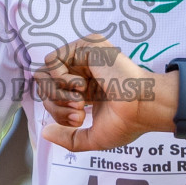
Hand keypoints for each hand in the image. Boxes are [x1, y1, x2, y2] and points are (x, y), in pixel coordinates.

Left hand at [33, 35, 173, 151]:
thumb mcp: (92, 137)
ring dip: (58, 94)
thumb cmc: (126, 123)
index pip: (53, 97)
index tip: (80, 121)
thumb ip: (68, 138)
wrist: (141, 108)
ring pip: (45, 73)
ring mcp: (83, 58)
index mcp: (85, 89)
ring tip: (80, 102)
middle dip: (56, 106)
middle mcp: (82, 71)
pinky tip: (81, 86)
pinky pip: (52, 60)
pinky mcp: (85, 46)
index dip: (58, 113)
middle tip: (79, 114)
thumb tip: (44, 132)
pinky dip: (60, 78)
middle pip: (45, 86)